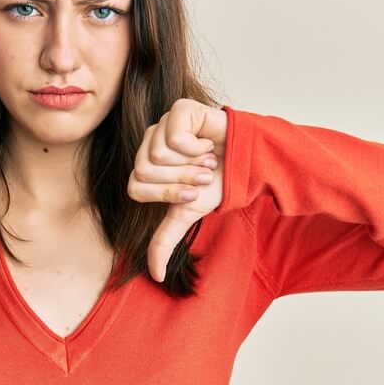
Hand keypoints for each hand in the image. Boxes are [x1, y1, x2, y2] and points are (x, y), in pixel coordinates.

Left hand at [127, 99, 227, 282]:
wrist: (247, 163)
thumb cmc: (216, 184)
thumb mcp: (187, 214)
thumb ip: (166, 240)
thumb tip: (155, 274)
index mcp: (144, 166)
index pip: (136, 187)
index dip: (167, 194)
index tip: (192, 192)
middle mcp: (148, 143)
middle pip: (143, 171)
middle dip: (181, 180)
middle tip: (202, 174)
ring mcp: (161, 124)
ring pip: (158, 154)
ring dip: (192, 164)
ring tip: (208, 159)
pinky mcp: (179, 110)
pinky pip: (174, 136)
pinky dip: (198, 147)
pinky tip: (208, 143)